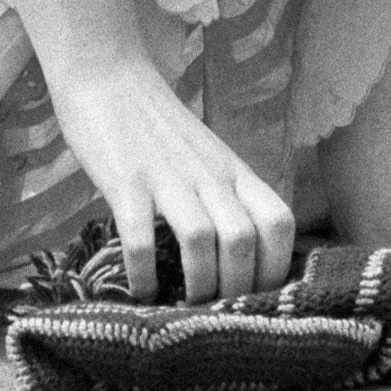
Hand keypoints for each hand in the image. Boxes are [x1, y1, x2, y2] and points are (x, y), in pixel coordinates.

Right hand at [30, 37, 301, 304]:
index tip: (257, 296)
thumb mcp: (207, 157)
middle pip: (245, 239)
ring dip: (198, 285)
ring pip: (202, 240)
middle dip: (236, 288)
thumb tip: (235, 257)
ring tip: (185, 309)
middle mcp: (209, 175)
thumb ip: (223, 195)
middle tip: (219, 314)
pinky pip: (141, 236)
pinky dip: (144, 273)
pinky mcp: (126, 181)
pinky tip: (141, 291)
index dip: (276, 266)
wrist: (110, 76)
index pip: (280, 220)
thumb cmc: (159, 127)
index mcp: (234, 171)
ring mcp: (168, 178)